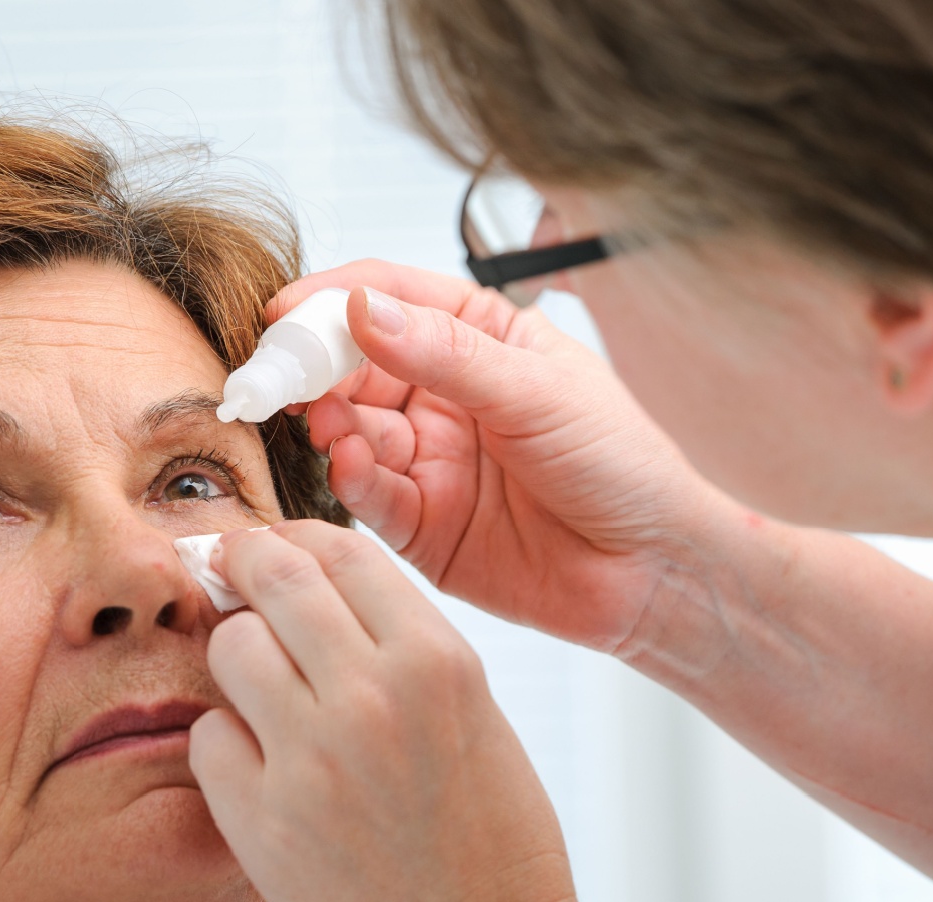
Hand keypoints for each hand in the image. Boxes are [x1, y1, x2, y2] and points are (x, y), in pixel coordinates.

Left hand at [189, 521, 630, 901]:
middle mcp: (374, 696)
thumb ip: (402, 647)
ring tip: (260, 690)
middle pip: (275, 578)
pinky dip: (226, 743)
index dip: (299, 538)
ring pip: (231, 647)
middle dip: (244, 563)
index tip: (277, 547)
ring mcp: (312, 760)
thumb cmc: (495, 844)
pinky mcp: (263, 823)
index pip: (344, 551)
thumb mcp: (476, 716)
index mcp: (440, 661)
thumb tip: (319, 588)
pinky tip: (259, 766)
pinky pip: (209, 738)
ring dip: (237, 656)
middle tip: (228, 569)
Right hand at [271, 261, 726, 651]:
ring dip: (332, 422)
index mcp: (482, 340)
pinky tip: (350, 464)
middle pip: (356, 364)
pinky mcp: (421, 524)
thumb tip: (364, 310)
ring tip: (329, 424)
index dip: (334, 300)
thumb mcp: (538, 392)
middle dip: (314, 366)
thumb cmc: (622, 466)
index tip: (286, 312)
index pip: (392, 299)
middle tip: (279, 374)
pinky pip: (367, 494)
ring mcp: (430, 459)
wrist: (653, 571)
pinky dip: (350, 477)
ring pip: (353, 428)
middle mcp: (447, 395)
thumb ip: (447, 354)